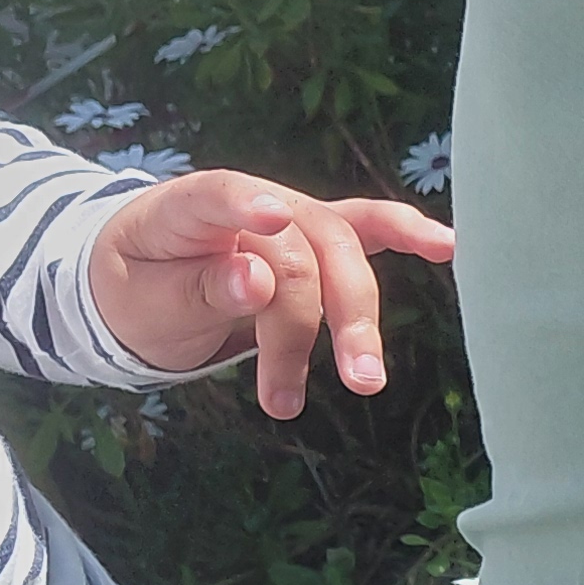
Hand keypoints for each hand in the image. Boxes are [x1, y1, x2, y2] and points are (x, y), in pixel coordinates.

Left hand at [89, 171, 457, 419]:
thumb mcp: (143, 305)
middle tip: (316, 389)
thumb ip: (198, 292)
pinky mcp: (318, 240)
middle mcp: (250, 203)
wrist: (141, 286)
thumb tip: (255, 281)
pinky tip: (447, 248)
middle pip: (299, 248)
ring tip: (365, 382)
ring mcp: (291, 218)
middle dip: (316, 317)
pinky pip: (366, 230)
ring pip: (340, 252)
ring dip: (357, 317)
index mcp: (186, 208)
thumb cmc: (135, 293)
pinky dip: (406, 235)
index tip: (274, 218)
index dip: (247, 204)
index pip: (220, 195)